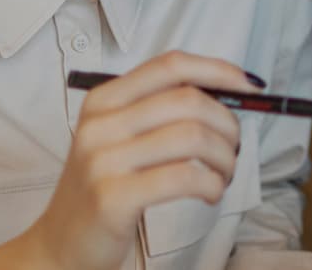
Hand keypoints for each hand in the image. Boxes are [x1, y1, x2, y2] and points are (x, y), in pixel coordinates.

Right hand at [0, 52, 259, 269]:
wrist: (60, 245)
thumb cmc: (104, 189)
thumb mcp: (119, 140)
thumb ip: (161, 114)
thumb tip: (228, 95)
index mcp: (103, 101)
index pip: (170, 66)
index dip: (218, 70)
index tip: (251, 87)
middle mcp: (100, 124)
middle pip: (188, 101)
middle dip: (227, 125)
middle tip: (233, 150)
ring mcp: (103, 160)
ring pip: (192, 137)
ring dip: (225, 158)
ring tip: (223, 176)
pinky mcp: (113, 196)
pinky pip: (184, 177)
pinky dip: (211, 184)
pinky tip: (210, 193)